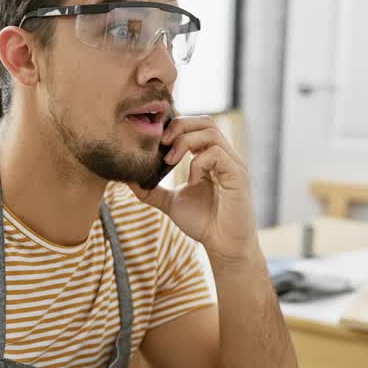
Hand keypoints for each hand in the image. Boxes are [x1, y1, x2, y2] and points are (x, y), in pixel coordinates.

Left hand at [130, 115, 257, 261]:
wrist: (224, 246)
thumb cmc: (203, 223)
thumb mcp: (171, 203)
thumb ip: (152, 190)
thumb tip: (129, 179)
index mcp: (210, 157)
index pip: (196, 126)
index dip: (176, 124)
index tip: (156, 139)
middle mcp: (223, 156)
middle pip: (205, 121)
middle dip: (179, 126)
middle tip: (161, 144)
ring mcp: (232, 164)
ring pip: (210, 132)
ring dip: (185, 141)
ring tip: (171, 160)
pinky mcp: (238, 175)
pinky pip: (217, 154)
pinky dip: (198, 162)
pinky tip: (192, 179)